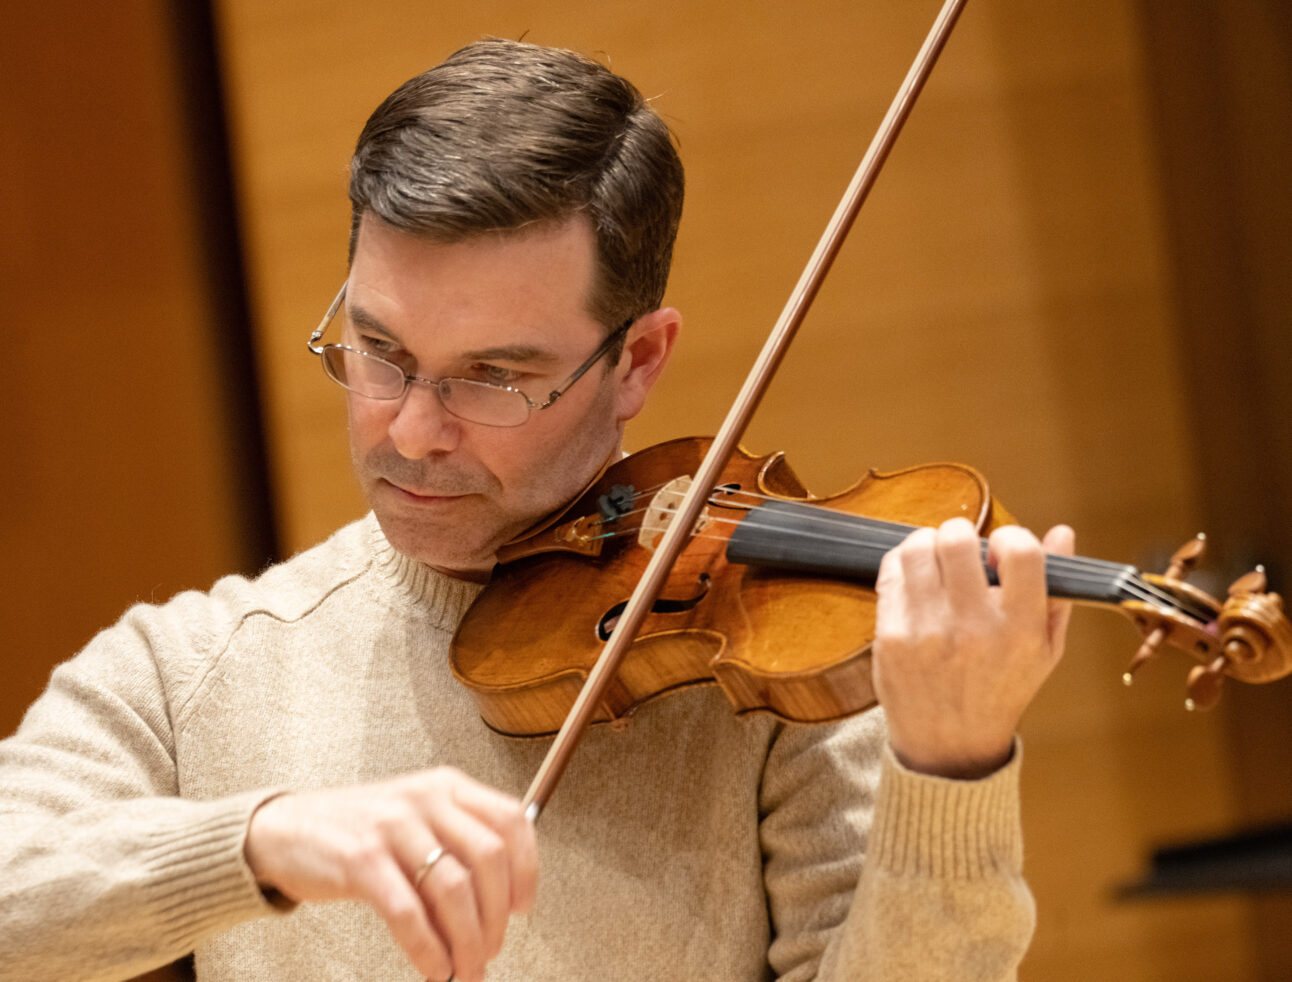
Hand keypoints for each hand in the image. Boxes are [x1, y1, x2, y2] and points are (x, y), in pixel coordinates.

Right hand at [243, 767, 536, 981]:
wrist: (285, 829)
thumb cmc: (360, 830)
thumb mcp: (418, 817)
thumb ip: (459, 844)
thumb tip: (505, 899)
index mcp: (447, 786)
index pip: (511, 820)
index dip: (527, 869)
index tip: (523, 907)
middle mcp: (425, 799)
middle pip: (489, 860)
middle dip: (496, 917)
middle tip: (490, 950)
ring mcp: (392, 826)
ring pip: (454, 890)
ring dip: (467, 942)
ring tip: (464, 970)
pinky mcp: (361, 859)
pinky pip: (408, 912)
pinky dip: (428, 949)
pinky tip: (433, 968)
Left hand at [872, 518, 1074, 778]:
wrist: (949, 746)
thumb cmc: (1001, 692)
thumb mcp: (1046, 650)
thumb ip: (1057, 591)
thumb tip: (1061, 532)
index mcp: (1020, 629)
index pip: (1020, 551)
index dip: (1010, 537)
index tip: (1001, 551)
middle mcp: (973, 628)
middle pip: (958, 539)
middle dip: (960, 533)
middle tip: (961, 550)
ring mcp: (927, 631)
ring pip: (917, 548)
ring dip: (928, 544)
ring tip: (936, 561)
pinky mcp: (891, 635)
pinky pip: (891, 572)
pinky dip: (903, 566)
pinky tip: (916, 580)